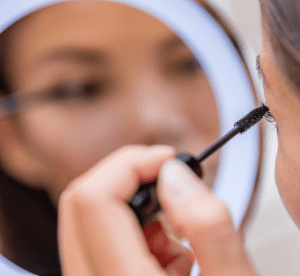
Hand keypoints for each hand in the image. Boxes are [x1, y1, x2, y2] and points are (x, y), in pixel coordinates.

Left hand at [58, 145, 256, 275]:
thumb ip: (207, 224)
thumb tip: (173, 174)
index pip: (92, 200)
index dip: (129, 164)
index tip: (167, 161)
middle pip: (81, 203)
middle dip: (127, 176)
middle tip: (168, 179)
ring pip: (88, 218)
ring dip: (134, 206)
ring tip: (177, 234)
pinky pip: (99, 237)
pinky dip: (134, 228)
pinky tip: (167, 254)